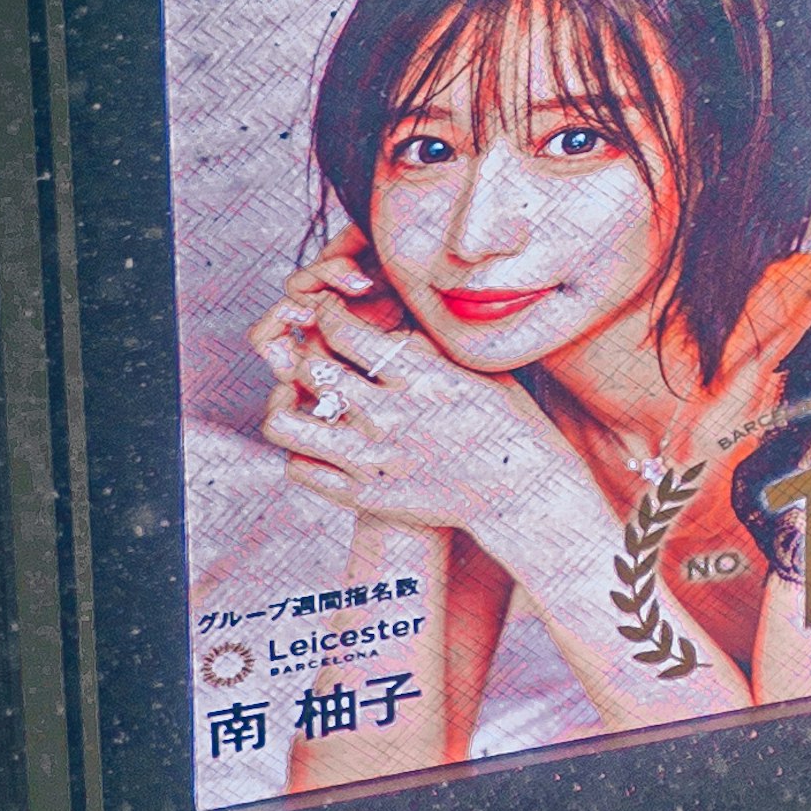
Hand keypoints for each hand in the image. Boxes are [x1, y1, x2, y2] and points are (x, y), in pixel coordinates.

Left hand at [259, 275, 601, 559]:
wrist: (526, 497)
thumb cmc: (507, 426)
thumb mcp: (473, 372)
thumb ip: (424, 349)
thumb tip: (386, 327)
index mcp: (419, 378)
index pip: (342, 330)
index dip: (325, 313)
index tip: (328, 313)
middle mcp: (391, 418)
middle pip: (309, 369)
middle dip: (303, 352)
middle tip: (312, 352)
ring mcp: (374, 461)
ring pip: (286, 423)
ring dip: (283, 403)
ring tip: (297, 398)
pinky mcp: (367, 497)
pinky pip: (301, 470)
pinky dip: (299, 450)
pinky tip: (318, 441)